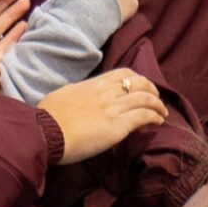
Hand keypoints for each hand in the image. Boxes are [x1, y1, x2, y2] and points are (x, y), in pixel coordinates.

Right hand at [38, 70, 167, 161]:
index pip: (122, 74)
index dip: (137, 79)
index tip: (142, 87)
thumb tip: (82, 94)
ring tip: (162, 113)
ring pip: (145, 98)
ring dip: (158, 105)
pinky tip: (158, 122)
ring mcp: (113, 108)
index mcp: (93, 84)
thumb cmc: (48, 117)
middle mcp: (106, 92)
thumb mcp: (64, 94)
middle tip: (156, 99)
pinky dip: (154, 117)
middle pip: (138, 83)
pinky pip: (144, 116)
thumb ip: (78, 92)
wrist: (45, 133)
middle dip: (152, 90)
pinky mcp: (118, 126)